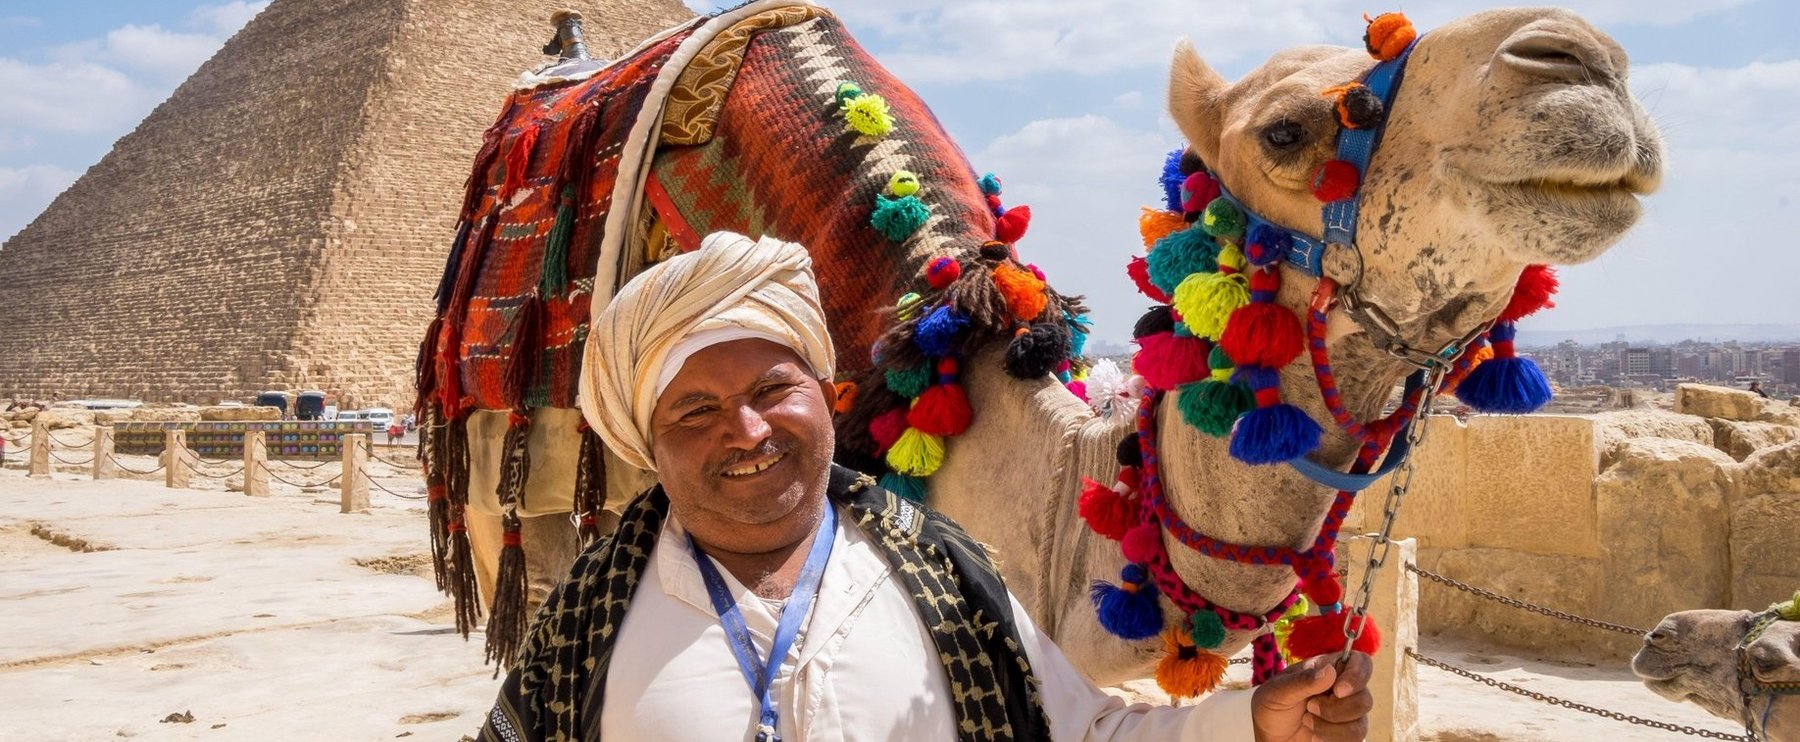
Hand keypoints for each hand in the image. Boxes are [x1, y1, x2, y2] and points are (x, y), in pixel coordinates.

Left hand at [1250, 652, 1374, 741]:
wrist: (1268, 735)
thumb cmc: (1271, 705)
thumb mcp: (1279, 690)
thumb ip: (1303, 681)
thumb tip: (1330, 671)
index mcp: (1330, 669)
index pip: (1362, 663)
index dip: (1358, 675)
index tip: (1338, 691)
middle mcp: (1344, 690)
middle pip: (1365, 698)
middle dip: (1335, 709)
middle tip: (1309, 707)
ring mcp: (1348, 714)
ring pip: (1360, 723)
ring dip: (1330, 727)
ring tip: (1307, 721)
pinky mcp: (1347, 734)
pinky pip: (1355, 739)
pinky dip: (1332, 739)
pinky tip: (1314, 737)